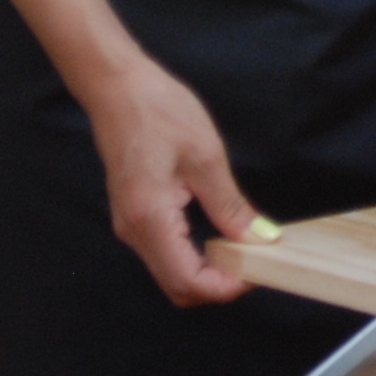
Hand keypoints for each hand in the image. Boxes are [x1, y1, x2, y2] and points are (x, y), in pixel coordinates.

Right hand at [85, 57, 260, 306]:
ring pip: (171, 273)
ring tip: (243, 247)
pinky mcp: (135, 216)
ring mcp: (130, 226)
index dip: (225, 288)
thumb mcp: (206, 156)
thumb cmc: (157, 111)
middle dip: (218, 286)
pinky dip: (194, 255)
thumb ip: (230, 206)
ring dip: (207, 272)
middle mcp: (134, 232)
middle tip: (255, 261)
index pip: (187, 282)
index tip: (257, 270)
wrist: (116, 87)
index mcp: (150, 218)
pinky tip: (219, 235)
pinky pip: (165, 253)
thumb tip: (259, 239)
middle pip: (178, 287)